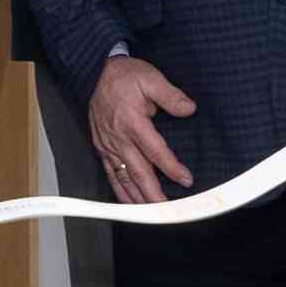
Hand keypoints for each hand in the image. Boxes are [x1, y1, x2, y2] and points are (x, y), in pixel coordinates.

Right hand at [88, 52, 197, 206]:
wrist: (96, 72)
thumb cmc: (124, 76)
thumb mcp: (151, 78)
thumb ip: (171, 95)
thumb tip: (189, 108)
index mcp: (132, 122)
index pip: (155, 151)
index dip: (171, 167)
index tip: (185, 179)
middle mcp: (119, 138)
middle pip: (139, 172)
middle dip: (154, 194)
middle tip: (168, 211)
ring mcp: (108, 145)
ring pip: (124, 177)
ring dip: (138, 198)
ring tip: (152, 213)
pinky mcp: (102, 148)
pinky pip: (111, 174)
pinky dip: (120, 191)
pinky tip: (129, 202)